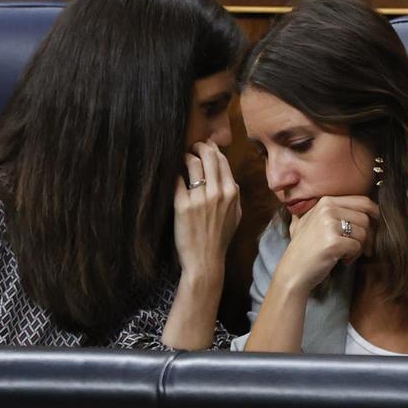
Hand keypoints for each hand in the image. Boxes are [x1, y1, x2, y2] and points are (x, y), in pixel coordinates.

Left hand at [173, 140, 241, 277]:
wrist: (205, 260)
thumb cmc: (219, 239)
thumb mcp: (236, 216)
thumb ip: (235, 195)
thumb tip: (229, 179)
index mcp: (232, 193)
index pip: (222, 161)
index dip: (213, 149)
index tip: (205, 146)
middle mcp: (218, 193)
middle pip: (209, 156)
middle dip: (199, 147)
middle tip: (192, 147)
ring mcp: (200, 199)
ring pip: (193, 163)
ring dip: (186, 156)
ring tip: (181, 158)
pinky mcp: (182, 205)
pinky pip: (177, 180)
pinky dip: (174, 173)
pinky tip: (172, 173)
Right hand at [279, 195, 378, 292]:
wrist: (293, 271)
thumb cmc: (304, 249)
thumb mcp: (310, 222)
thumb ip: (326, 211)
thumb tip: (357, 205)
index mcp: (326, 201)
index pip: (362, 201)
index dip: (374, 214)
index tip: (375, 226)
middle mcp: (327, 208)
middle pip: (365, 218)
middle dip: (366, 236)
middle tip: (357, 248)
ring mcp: (329, 224)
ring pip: (363, 233)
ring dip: (358, 248)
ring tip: (345, 254)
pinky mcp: (333, 242)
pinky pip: (357, 246)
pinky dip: (353, 256)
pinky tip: (341, 260)